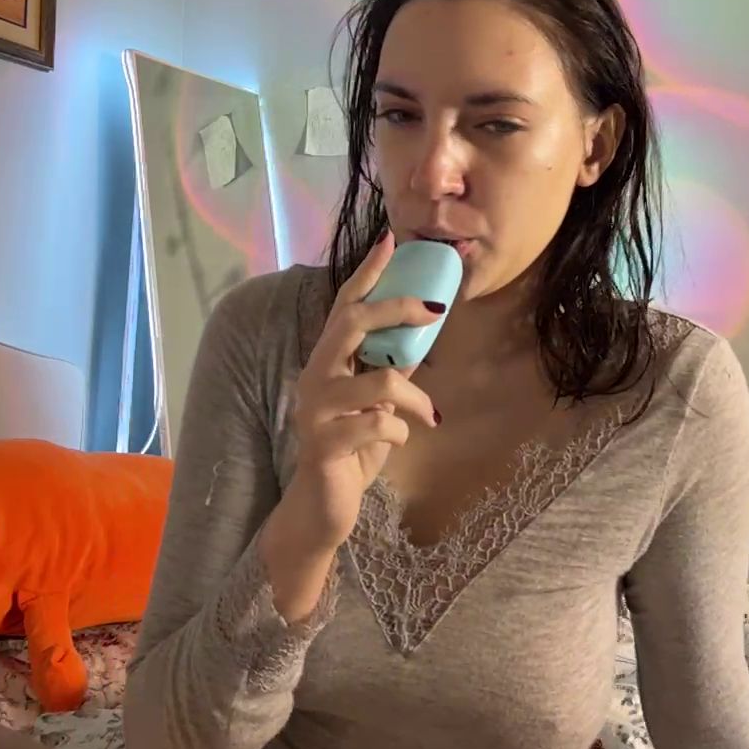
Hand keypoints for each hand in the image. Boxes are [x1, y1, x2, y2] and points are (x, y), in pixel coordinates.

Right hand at [268, 231, 439, 555]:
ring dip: (415, 399)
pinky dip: (400, 431)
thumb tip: (422, 332)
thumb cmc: (352, 450)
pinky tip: (396, 441)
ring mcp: (316, 410)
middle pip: (352, 323)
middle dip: (396, 309)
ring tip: (427, 416)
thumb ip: (390, 368)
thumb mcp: (376, 403)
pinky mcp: (325, 444)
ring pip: (381, 381)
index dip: (367, 273)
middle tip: (432, 309)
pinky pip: (380, 424)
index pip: (345, 306)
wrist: (322, 509)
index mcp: (328, 362)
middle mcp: (315, 376)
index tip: (390, 240)